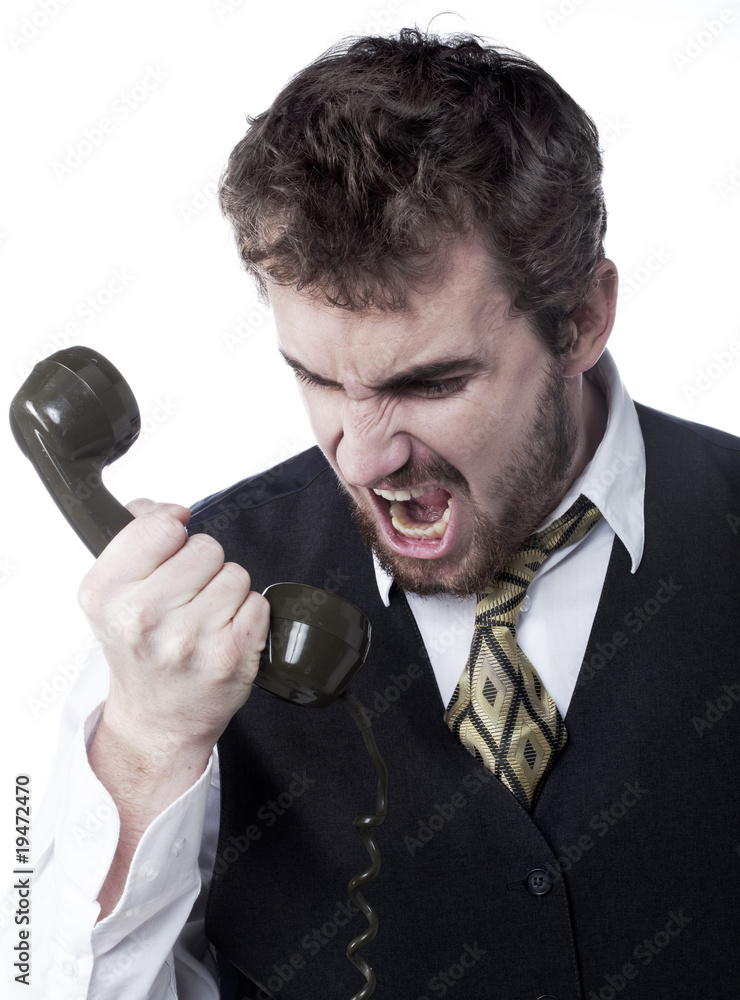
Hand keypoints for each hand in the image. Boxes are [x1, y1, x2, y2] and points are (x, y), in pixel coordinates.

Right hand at [78, 498, 270, 762]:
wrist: (156, 718)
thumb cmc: (139, 648)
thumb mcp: (112, 592)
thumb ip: (135, 535)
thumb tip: (167, 508)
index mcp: (106, 593)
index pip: (161, 526)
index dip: (172, 534)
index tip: (169, 552)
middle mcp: (142, 617)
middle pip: (206, 548)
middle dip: (202, 566)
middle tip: (186, 598)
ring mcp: (187, 639)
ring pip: (235, 574)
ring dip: (226, 592)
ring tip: (204, 619)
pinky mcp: (228, 657)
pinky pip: (258, 603)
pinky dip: (247, 616)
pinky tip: (224, 635)